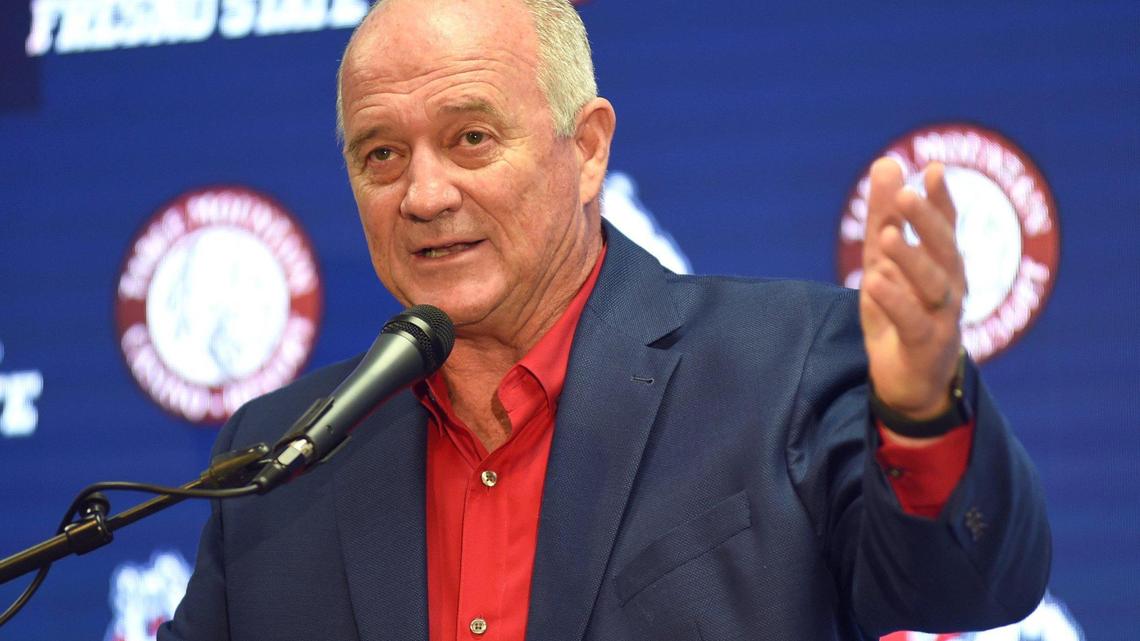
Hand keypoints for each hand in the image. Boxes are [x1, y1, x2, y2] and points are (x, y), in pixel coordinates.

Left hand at [860, 158, 964, 419]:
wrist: (910, 382)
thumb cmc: (901, 314)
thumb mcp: (884, 263)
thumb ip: (885, 218)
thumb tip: (887, 162)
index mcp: (943, 264)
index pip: (946, 226)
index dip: (941, 199)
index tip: (932, 170)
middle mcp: (950, 287)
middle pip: (943, 250)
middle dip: (926, 222)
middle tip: (906, 195)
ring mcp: (943, 317)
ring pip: (933, 285)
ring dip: (911, 259)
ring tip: (888, 236)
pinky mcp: (927, 346)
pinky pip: (913, 321)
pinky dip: (896, 301)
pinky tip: (876, 282)